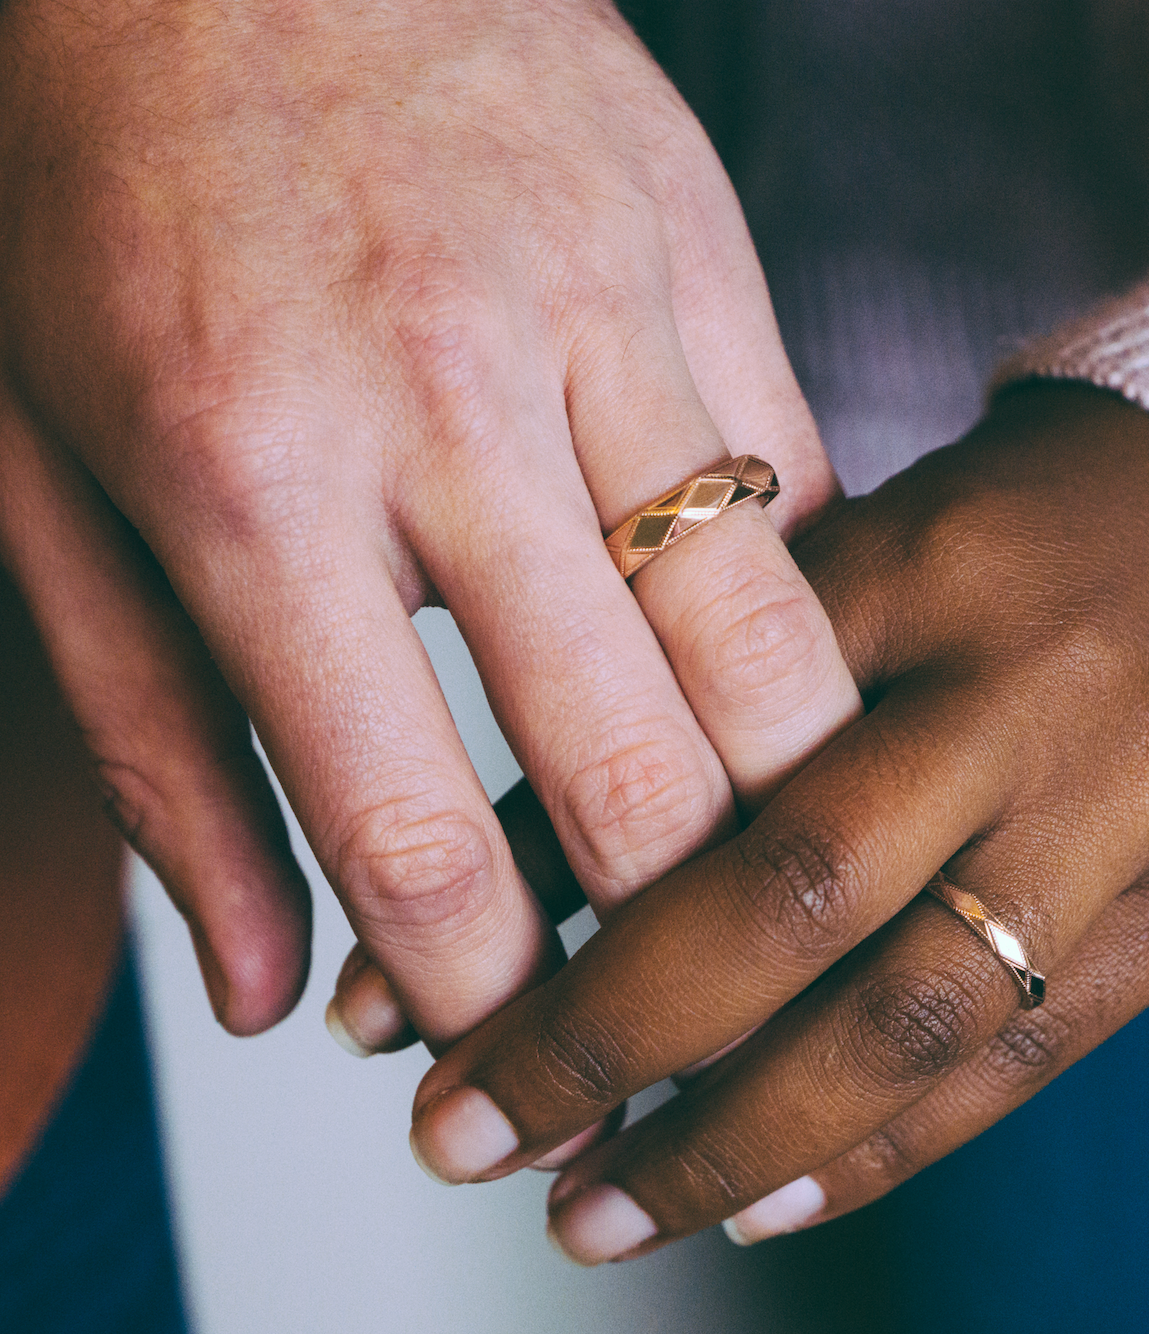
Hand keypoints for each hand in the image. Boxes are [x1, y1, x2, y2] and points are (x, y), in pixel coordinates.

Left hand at [0, 0, 857, 1039]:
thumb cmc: (87, 178)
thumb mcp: (36, 476)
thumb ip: (156, 750)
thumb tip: (257, 982)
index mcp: (250, 476)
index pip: (415, 832)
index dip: (491, 1005)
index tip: (517, 1074)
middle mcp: (449, 405)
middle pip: (642, 771)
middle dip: (675, 956)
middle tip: (669, 1035)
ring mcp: (604, 315)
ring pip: (776, 647)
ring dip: (786, 817)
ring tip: (761, 903)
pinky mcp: (701, 255)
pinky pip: (807, 494)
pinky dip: (805, 629)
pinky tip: (770, 694)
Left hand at [404, 384, 1148, 1261]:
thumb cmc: (1006, 540)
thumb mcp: (850, 548)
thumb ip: (697, 676)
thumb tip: (482, 857)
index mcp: (916, 567)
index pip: (699, 734)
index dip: (537, 876)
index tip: (397, 1000)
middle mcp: (1024, 696)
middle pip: (801, 889)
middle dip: (611, 1038)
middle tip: (466, 1139)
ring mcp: (1126, 816)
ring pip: (911, 1013)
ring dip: (734, 1142)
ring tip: (595, 1214)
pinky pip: (1018, 1064)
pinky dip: (876, 1152)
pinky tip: (757, 1207)